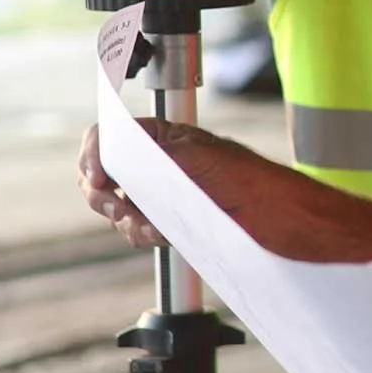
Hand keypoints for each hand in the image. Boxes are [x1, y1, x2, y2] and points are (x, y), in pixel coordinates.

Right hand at [77, 118, 243, 247]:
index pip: (106, 137)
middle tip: (119, 209)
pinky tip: (167, 235)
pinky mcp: (165, 221)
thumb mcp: (198, 157)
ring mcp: (157, 194)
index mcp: (159, 137)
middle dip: (102, 196)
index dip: (93, 156)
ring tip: (156, 226)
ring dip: (129, 221)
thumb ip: (154, 156)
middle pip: (100, 176)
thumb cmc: (249, 177)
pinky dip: (145, 234)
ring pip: (116, 209)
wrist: (278, 215)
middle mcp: (152, 164)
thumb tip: (118, 160)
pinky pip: (136, 230)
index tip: (99, 178)